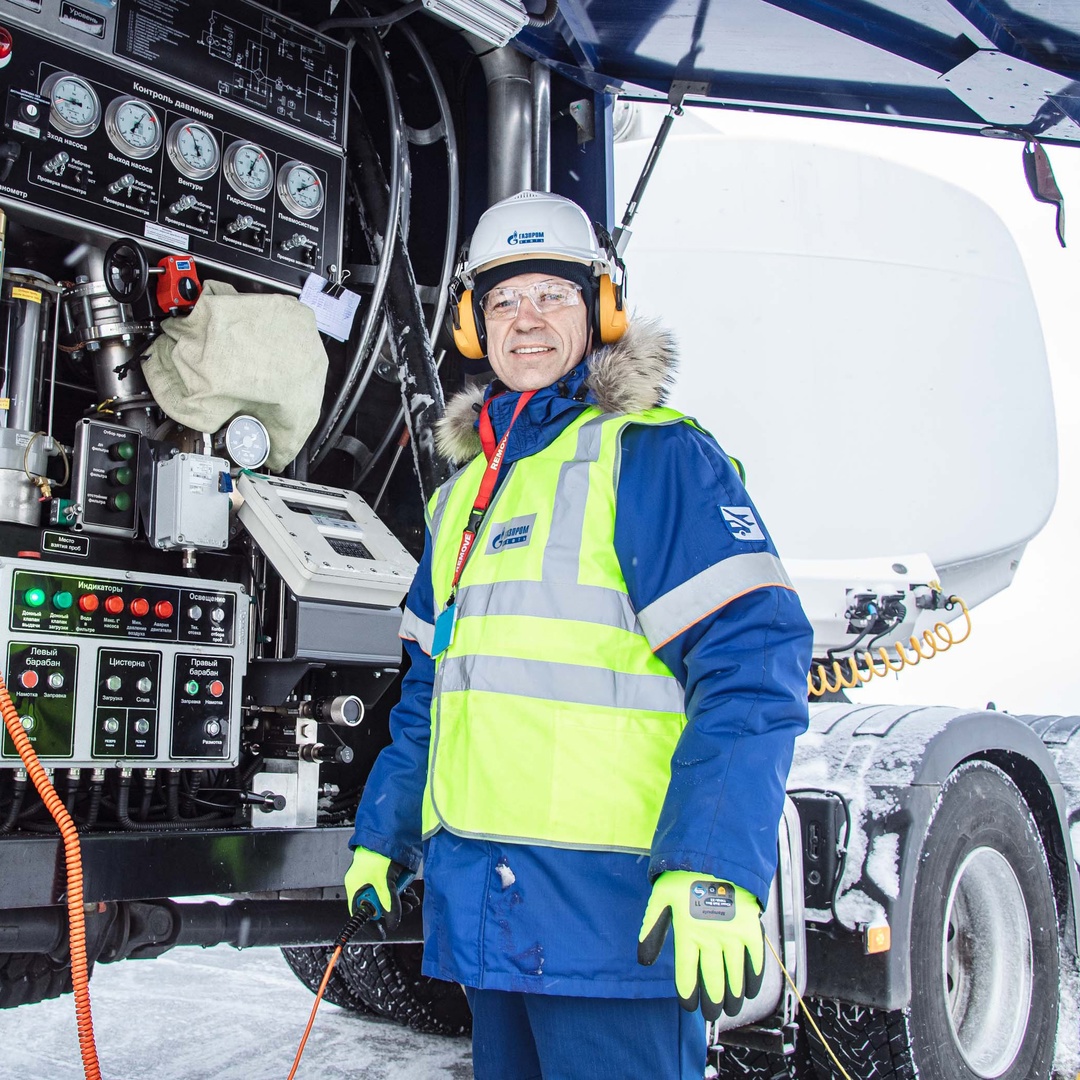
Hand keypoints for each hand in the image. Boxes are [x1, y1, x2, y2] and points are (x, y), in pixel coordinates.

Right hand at [344, 846, 411, 926]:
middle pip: (378, 906)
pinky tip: (411, 895)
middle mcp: (366, 884)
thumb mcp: (384, 881)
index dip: (370, 924)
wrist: (390, 832)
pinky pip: (395, 890)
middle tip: (405, 910)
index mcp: (356, 886)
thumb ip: (390, 903)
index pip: (359, 912)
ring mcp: (378, 880)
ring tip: (412, 902)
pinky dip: (404, 895)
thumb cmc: (379, 852)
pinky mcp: (389, 875)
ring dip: (402, 903)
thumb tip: (393, 922)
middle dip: (393, 911)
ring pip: (389, 899)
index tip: (381, 933)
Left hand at [637, 872, 765, 1019]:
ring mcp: (733, 935)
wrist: (716, 853)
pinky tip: (750, 989)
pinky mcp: (751, 928)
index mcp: (688, 933)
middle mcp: (711, 939)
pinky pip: (755, 960)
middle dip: (712, 1001)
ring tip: (730, 1008)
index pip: (687, 974)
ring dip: (732, 996)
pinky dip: (754, 977)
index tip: (689, 1005)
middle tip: (711, 1013)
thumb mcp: (661, 896)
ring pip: (734, 976)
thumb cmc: (685, 874)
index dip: (688, 994)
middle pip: (712, 981)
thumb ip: (652, 927)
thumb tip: (643, 959)